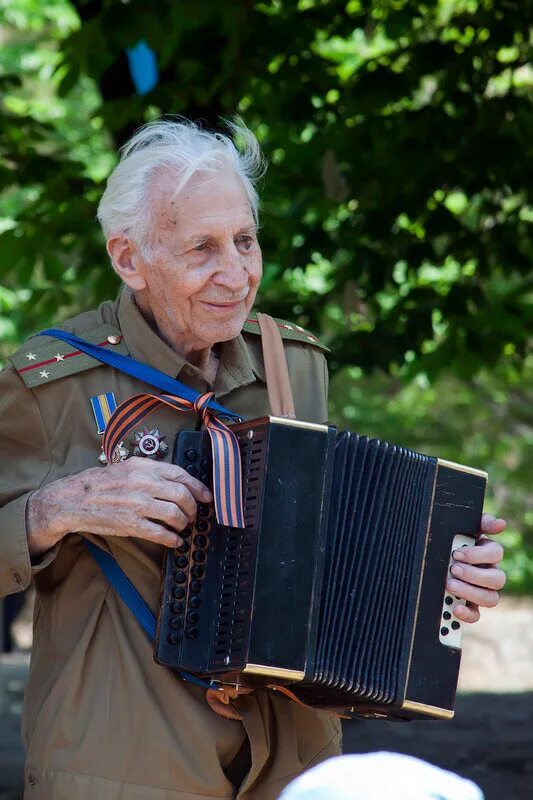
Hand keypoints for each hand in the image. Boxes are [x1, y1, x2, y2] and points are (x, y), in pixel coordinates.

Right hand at [26, 457, 211, 555]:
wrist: (75, 498)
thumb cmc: (100, 482)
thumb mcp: (127, 466)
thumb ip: (151, 471)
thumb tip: (176, 480)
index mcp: (144, 467)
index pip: (181, 474)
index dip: (198, 487)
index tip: (206, 496)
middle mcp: (144, 483)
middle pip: (182, 495)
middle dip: (193, 508)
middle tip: (193, 514)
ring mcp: (138, 504)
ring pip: (175, 515)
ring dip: (184, 523)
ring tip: (182, 526)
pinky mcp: (131, 524)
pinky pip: (160, 533)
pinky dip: (172, 539)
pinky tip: (175, 541)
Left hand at [448, 513, 506, 623]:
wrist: (431, 561)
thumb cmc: (452, 542)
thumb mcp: (462, 530)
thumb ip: (481, 523)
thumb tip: (500, 524)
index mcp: (488, 553)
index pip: (496, 553)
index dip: (478, 554)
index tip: (457, 553)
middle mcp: (489, 574)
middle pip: (497, 578)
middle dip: (474, 574)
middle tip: (453, 569)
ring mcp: (482, 592)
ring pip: (491, 598)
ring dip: (471, 592)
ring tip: (450, 585)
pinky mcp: (472, 607)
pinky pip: (476, 615)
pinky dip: (467, 613)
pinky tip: (455, 607)